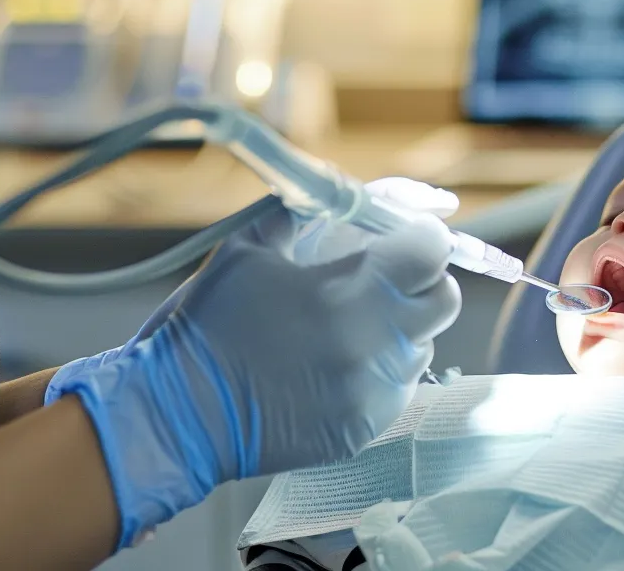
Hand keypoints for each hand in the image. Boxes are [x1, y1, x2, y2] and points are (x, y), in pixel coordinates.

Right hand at [46, 179, 461, 548]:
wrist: (180, 411)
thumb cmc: (211, 323)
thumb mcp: (250, 247)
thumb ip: (306, 213)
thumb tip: (343, 195)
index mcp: (352, 291)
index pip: (432, 252)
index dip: (422, 238)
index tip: (403, 239)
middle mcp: (375, 345)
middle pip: (443, 301)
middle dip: (422, 282)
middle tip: (387, 279)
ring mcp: (374, 393)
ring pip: (422, 347)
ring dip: (400, 330)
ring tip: (350, 327)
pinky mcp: (364, 429)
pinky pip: (398, 390)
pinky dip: (379, 372)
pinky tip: (336, 366)